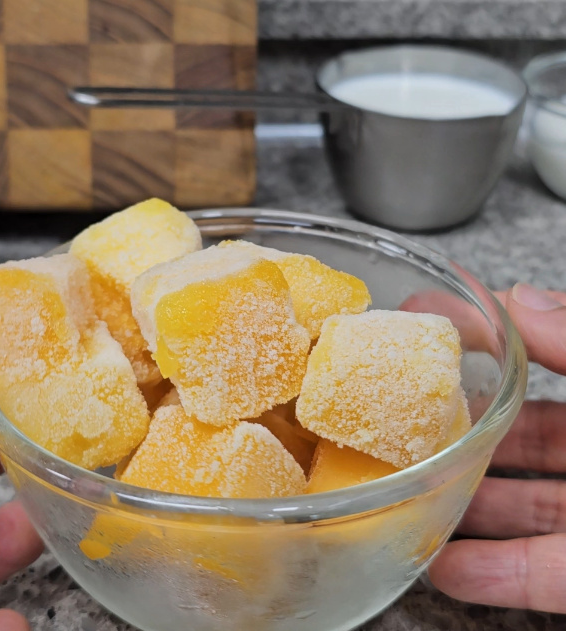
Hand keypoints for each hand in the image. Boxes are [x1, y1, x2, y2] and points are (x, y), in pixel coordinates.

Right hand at [428, 284, 565, 612]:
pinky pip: (542, 575)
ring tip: (405, 496)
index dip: (482, 341)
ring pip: (521, 506)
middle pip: (517, 437)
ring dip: (463, 506)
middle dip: (457, 430)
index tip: (424, 325)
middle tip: (397, 422)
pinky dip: (494, 572)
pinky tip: (446, 568)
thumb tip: (517, 299)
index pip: (535, 360)